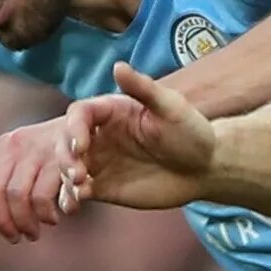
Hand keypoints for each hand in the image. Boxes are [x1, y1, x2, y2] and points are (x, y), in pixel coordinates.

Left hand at [0, 115, 82, 241]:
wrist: (100, 125)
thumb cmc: (60, 153)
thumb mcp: (29, 162)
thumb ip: (10, 182)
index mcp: (3, 146)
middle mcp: (16, 143)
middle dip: (4, 221)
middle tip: (18, 238)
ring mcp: (39, 146)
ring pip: (18, 195)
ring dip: (25, 221)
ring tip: (37, 230)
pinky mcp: (62, 156)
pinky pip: (43, 195)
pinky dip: (46, 212)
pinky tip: (59, 215)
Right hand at [60, 61, 218, 210]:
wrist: (204, 169)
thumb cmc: (190, 132)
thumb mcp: (170, 106)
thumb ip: (143, 88)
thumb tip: (118, 66)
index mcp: (112, 112)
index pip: (80, 114)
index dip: (74, 127)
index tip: (82, 144)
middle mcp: (101, 135)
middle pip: (67, 141)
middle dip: (66, 156)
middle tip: (79, 173)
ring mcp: (100, 162)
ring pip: (69, 166)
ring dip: (66, 177)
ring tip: (79, 189)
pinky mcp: (104, 187)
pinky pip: (79, 191)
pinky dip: (71, 198)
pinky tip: (74, 204)